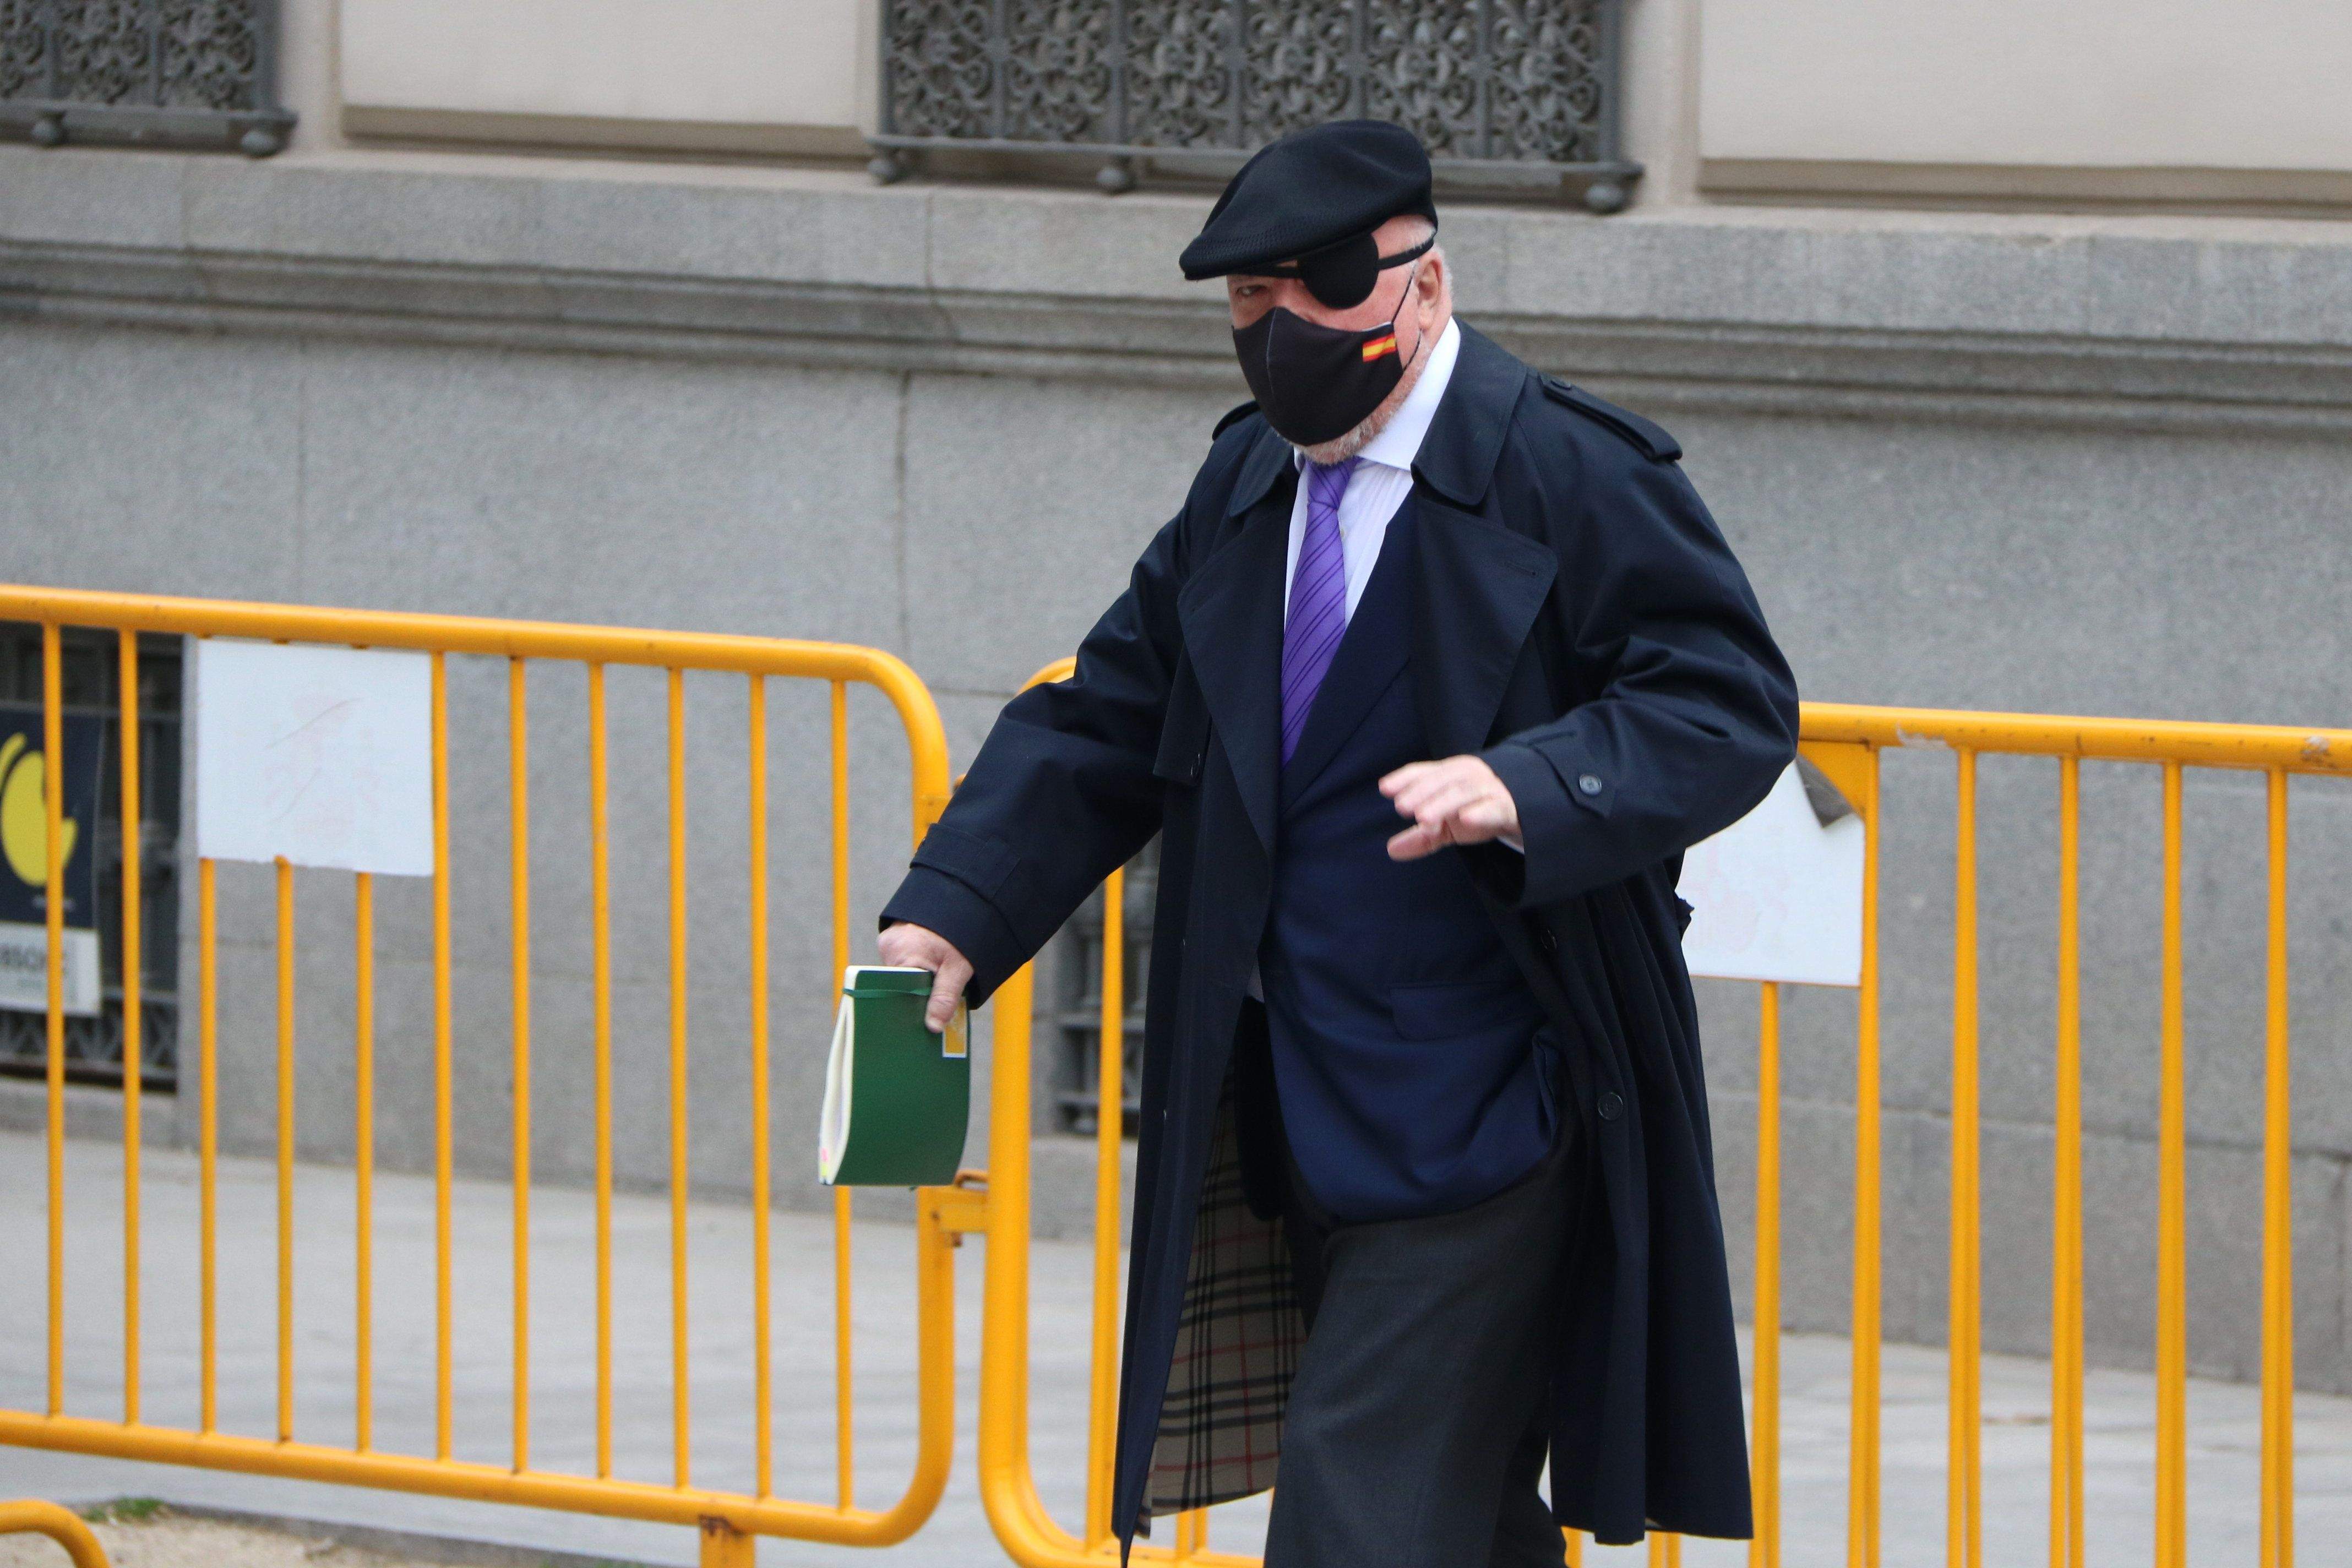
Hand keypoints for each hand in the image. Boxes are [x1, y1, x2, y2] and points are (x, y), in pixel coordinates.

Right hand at [877, 922, 973, 1032]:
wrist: (963, 902)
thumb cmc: (960, 935)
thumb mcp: (957, 969)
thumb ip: (945, 998)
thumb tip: (933, 1027)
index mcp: (900, 954)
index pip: (899, 990)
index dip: (912, 1004)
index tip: (923, 1016)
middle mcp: (888, 947)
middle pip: (898, 982)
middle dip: (915, 992)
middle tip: (932, 999)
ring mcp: (889, 941)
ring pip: (900, 973)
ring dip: (915, 979)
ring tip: (934, 979)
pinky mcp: (893, 938)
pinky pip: (900, 961)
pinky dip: (914, 967)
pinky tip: (928, 968)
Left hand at [1379, 755, 1520, 859]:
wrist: (1528, 812)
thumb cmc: (1480, 810)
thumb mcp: (1448, 825)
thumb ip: (1422, 836)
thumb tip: (1391, 850)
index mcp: (1452, 775)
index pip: (1426, 772)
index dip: (1406, 778)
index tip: (1385, 789)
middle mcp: (1470, 776)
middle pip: (1443, 780)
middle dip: (1421, 791)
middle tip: (1401, 807)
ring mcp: (1491, 789)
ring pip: (1465, 792)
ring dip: (1443, 803)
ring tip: (1423, 819)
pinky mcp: (1510, 807)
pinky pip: (1495, 807)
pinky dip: (1481, 812)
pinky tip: (1465, 818)